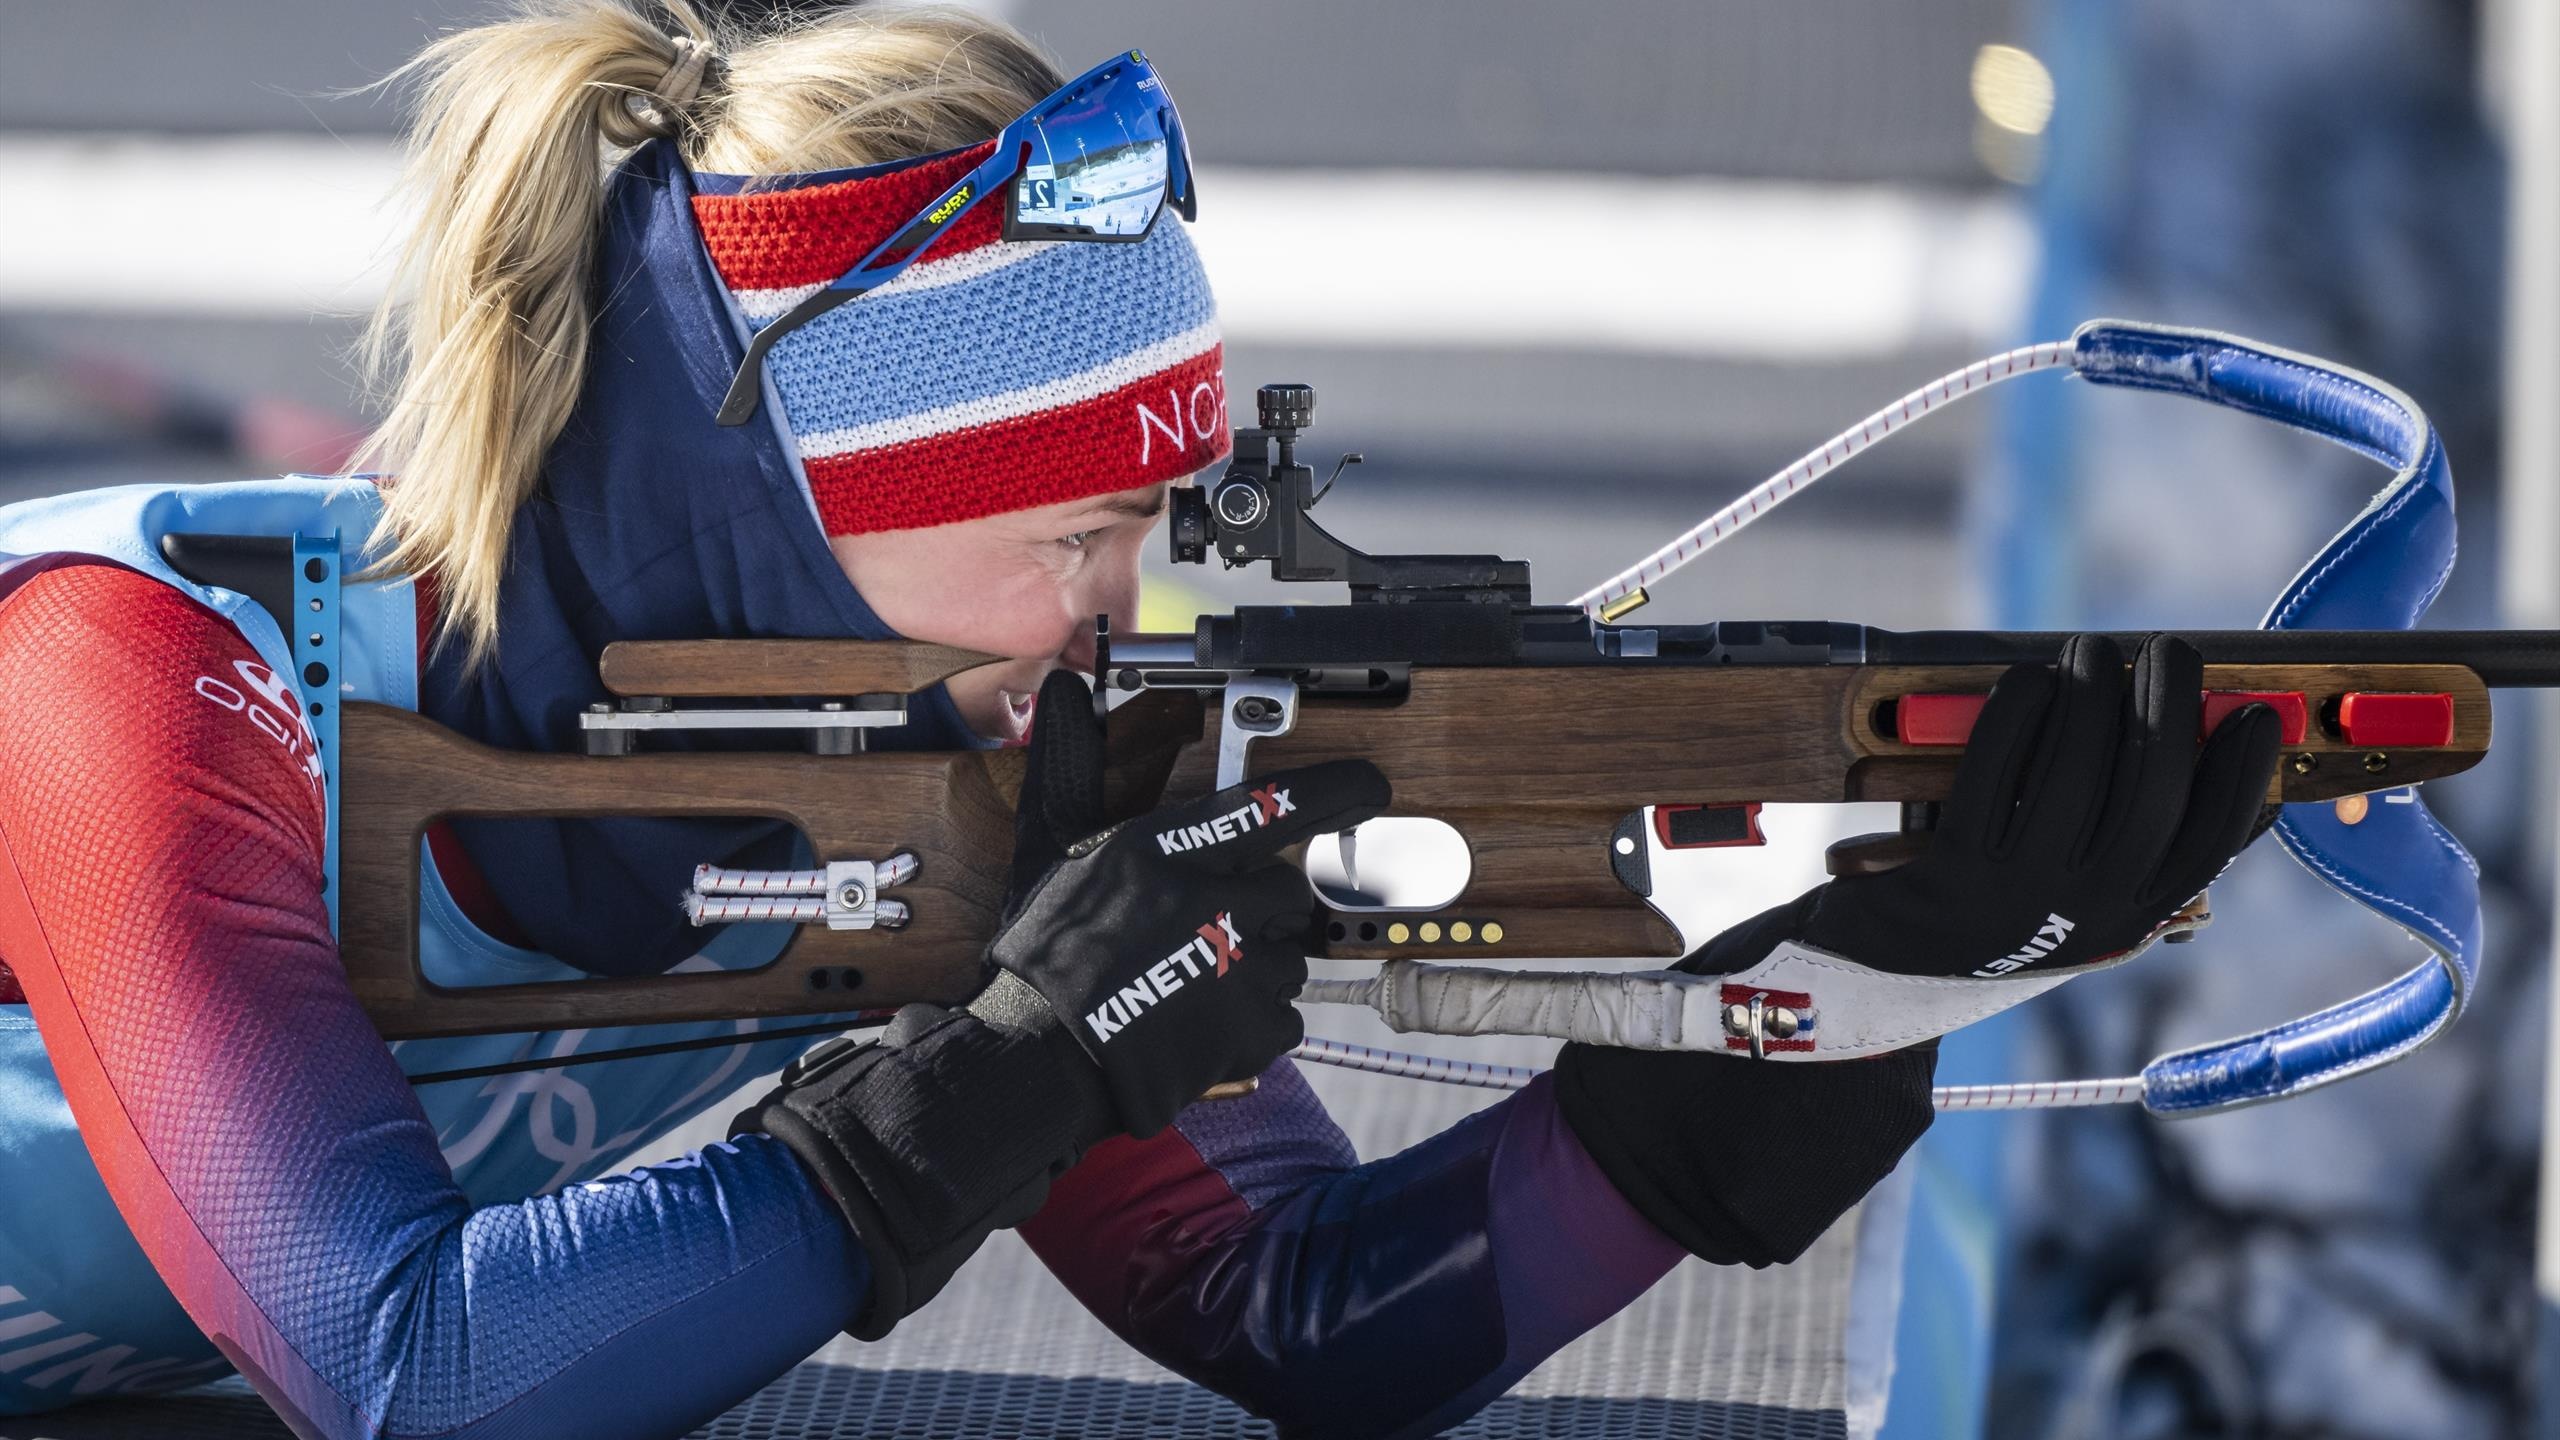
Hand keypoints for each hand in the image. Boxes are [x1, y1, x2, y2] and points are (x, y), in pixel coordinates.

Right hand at [735, 670, 1387, 1336]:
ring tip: (1188, 986)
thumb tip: (1060, 689)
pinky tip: (1199, 1025)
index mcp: (1170, 849)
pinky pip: (1284, 1020)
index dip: (1336, 791)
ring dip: (1252, 972)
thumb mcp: (1048, 848)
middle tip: (1207, 935)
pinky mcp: (1250, 1030)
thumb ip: (1069, 765)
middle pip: (1287, 895)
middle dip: (1260, 914)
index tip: (1372, 786)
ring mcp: (1239, 969)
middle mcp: (1214, 902)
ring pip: (1286, 960)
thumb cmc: (1042, 954)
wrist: (1034, 1059)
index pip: (1276, 805)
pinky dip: (1252, 1026)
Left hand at [1807, 631, 2281, 978]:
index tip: (2254, 712)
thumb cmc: (1987, 903)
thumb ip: (2136, 837)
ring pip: (2075, 777)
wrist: (1874, 969)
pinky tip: (2032, 680)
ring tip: (2092, 650)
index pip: (2209, 844)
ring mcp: (2016, 899)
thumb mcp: (2073, 891)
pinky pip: (1993, 775)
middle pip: (2152, 796)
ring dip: (2092, 695)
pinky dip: (2018, 715)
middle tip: (2168, 648)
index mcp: (2127, 919)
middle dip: (2169, 706)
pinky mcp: (1948, 876)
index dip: (2241, 774)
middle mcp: (2082, 917)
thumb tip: (2214, 750)